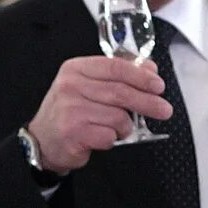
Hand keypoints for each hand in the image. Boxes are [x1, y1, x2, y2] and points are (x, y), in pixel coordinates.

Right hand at [24, 54, 173, 172]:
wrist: (43, 140)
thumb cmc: (71, 112)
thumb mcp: (89, 86)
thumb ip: (117, 76)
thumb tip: (150, 69)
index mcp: (76, 69)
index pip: (115, 67)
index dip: (141, 76)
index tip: (158, 85)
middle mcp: (71, 86)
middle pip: (120, 92)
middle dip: (148, 102)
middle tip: (164, 110)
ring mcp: (70, 109)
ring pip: (118, 116)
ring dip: (126, 126)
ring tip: (118, 128)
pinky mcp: (73, 132)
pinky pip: (109, 135)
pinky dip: (113, 139)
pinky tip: (103, 137)